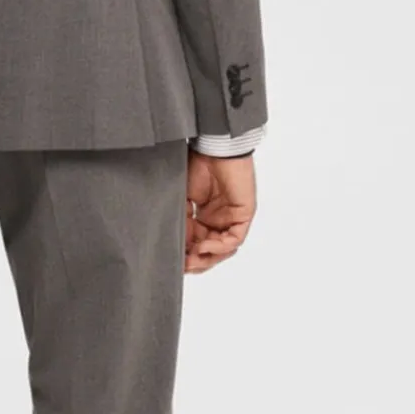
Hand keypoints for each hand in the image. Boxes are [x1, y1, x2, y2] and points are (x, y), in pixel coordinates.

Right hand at [184, 150, 255, 274]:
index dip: (184, 254)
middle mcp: (219, 220)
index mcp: (204, 216)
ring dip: (207, 258)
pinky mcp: (243, 215)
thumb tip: (174, 245)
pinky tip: (203, 246)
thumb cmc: (197, 165)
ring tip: (191, 259)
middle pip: (210, 251)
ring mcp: (232, 218)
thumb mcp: (182, 198)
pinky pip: (233, 240)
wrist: (214, 147)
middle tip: (181, 266)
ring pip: (222, 250)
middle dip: (195, 261)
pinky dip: (218, 247)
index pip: (194, 243)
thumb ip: (180, 221)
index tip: (171, 261)